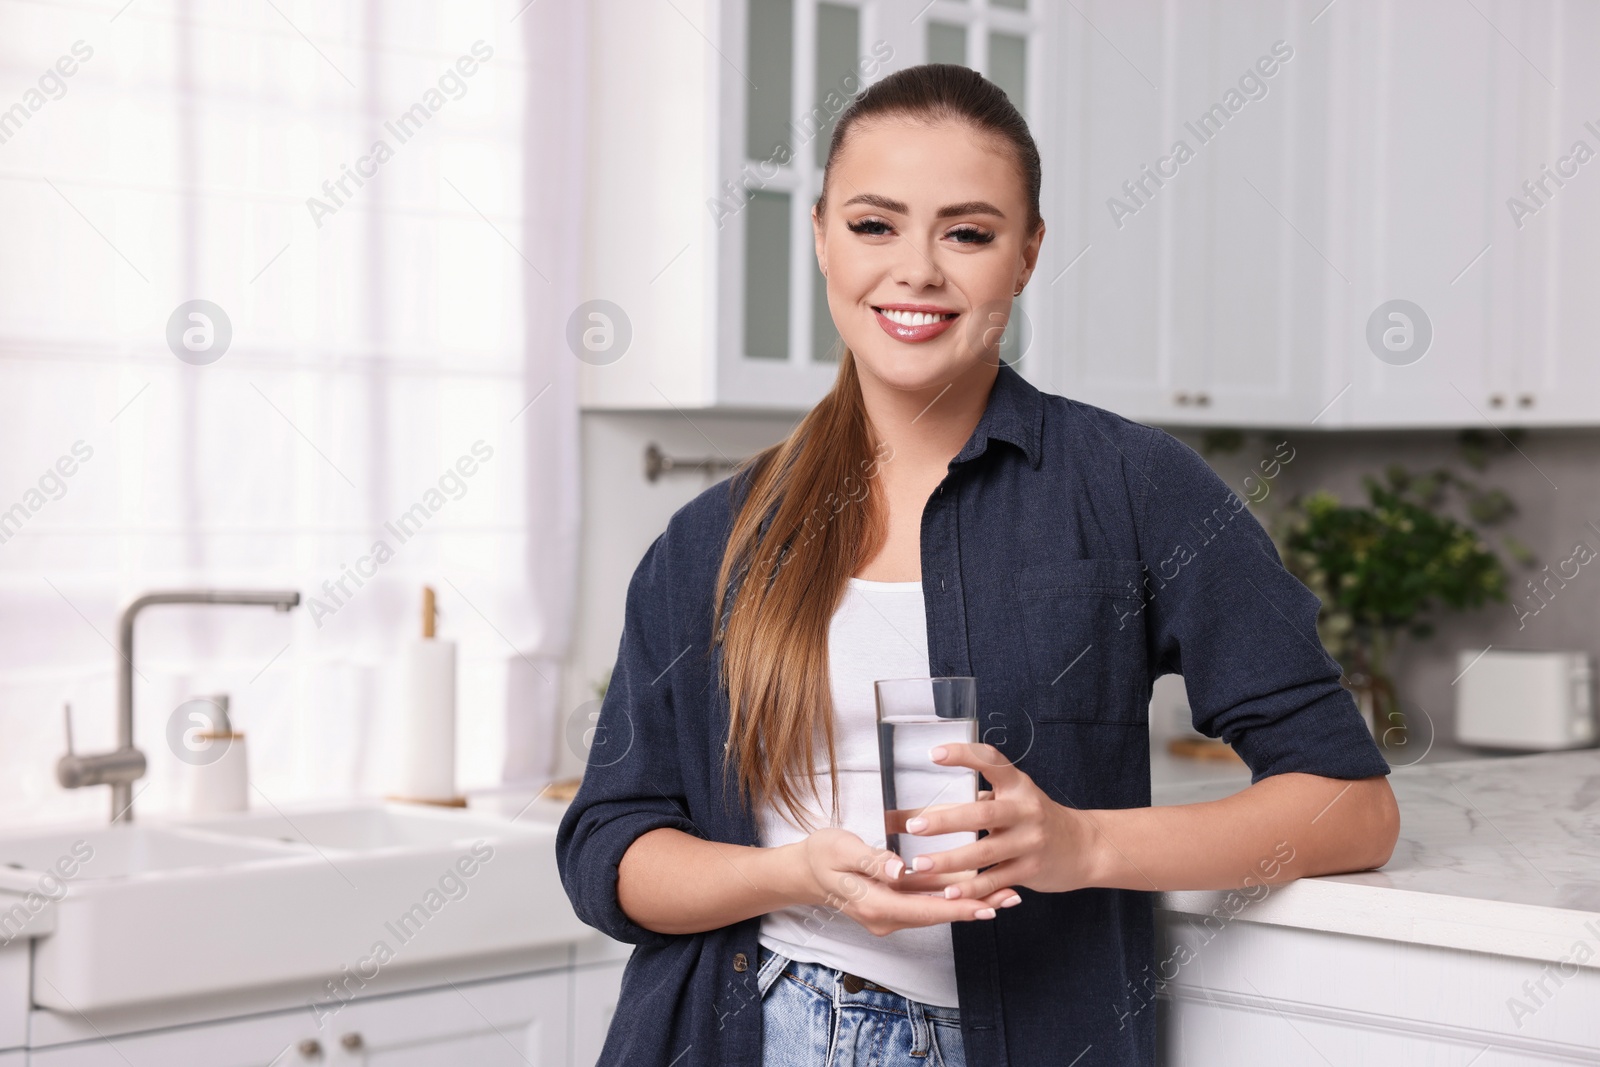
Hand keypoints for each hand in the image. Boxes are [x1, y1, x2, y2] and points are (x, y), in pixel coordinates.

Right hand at [791, 828, 1021, 936]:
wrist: (803, 871)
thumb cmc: (821, 854)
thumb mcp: (841, 849)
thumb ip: (872, 860)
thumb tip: (900, 871)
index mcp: (877, 904)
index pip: (927, 910)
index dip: (960, 908)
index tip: (990, 905)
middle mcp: (887, 917)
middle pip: (939, 914)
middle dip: (976, 906)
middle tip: (1012, 896)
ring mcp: (890, 914)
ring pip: (936, 910)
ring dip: (969, 902)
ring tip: (1005, 893)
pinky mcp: (893, 905)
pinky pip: (928, 903)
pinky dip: (953, 897)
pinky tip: (975, 888)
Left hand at [901, 742, 1102, 899]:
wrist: (1084, 847)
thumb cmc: (1036, 818)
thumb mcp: (1016, 799)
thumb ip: (982, 799)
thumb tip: (927, 806)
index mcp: (1018, 785)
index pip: (991, 761)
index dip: (963, 755)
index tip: (934, 754)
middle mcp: (1026, 810)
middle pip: (982, 813)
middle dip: (946, 820)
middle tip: (914, 826)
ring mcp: (1030, 841)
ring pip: (984, 852)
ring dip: (949, 860)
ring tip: (919, 864)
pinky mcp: (1031, 870)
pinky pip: (996, 880)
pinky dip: (971, 887)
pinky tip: (949, 891)